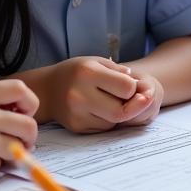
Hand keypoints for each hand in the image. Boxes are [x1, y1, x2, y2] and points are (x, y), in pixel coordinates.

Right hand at [35, 57, 155, 132]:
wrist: (48, 89)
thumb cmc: (78, 72)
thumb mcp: (97, 62)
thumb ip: (120, 73)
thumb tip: (141, 90)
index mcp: (87, 73)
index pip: (126, 88)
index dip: (133, 88)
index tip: (128, 85)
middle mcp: (79, 95)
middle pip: (121, 111)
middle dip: (131, 106)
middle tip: (128, 99)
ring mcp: (77, 114)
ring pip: (114, 122)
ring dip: (120, 114)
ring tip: (109, 100)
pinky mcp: (76, 127)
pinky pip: (104, 128)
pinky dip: (108, 120)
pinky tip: (100, 109)